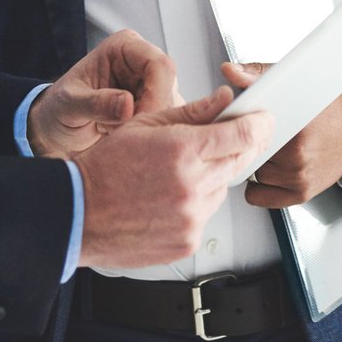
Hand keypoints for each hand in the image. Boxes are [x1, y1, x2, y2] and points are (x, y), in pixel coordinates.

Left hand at [26, 28, 179, 159]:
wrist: (54, 130)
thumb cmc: (58, 110)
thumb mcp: (69, 105)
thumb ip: (95, 103)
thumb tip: (127, 104)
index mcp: (124, 48)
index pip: (158, 64)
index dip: (157, 94)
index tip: (140, 121)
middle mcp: (142, 63)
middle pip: (169, 87)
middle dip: (152, 114)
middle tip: (127, 135)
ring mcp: (151, 86)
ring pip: (171, 106)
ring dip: (149, 127)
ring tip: (116, 135)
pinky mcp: (154, 108)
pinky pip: (164, 123)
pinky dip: (148, 136)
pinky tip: (125, 140)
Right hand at [74, 87, 273, 269]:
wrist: (78, 214)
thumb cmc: (105, 168)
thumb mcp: (146, 125)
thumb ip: (192, 112)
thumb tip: (224, 100)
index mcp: (183, 151)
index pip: (243, 135)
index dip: (259, 124)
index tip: (263, 119)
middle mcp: (192, 186)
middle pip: (240, 161)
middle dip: (240, 148)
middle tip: (229, 139)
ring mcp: (191, 218)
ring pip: (223, 189)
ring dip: (213, 177)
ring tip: (177, 173)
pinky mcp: (188, 241)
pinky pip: (206, 216)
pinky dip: (196, 204)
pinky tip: (170, 197)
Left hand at [222, 61, 341, 208]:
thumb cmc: (329, 108)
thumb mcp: (295, 83)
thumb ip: (258, 76)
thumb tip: (230, 72)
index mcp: (295, 126)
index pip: (246, 130)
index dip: (237, 125)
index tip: (237, 121)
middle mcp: (297, 155)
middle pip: (246, 153)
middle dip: (247, 143)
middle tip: (259, 132)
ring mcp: (298, 177)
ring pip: (251, 174)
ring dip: (255, 163)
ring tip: (273, 147)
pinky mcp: (301, 193)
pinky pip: (257, 196)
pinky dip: (260, 185)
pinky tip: (272, 168)